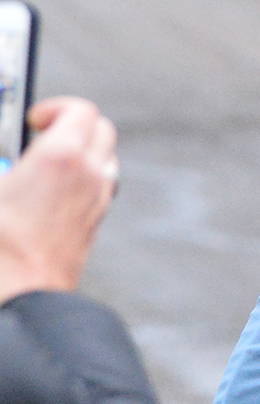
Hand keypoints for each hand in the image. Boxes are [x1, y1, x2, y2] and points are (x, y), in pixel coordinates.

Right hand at [0, 98, 120, 300]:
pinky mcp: (94, 222)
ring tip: (43, 163)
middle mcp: (89, 174)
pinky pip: (99, 186)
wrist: (20, 296)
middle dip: (73, 124)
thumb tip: (4, 165)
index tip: (33, 119)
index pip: (81, 109)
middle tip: (40, 135)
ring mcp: (97, 199)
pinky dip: (83, 178)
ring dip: (81, 151)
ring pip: (105, 157)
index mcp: (61, 157)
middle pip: (100, 129)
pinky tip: (49, 193)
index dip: (56, 107)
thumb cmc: (1, 251)